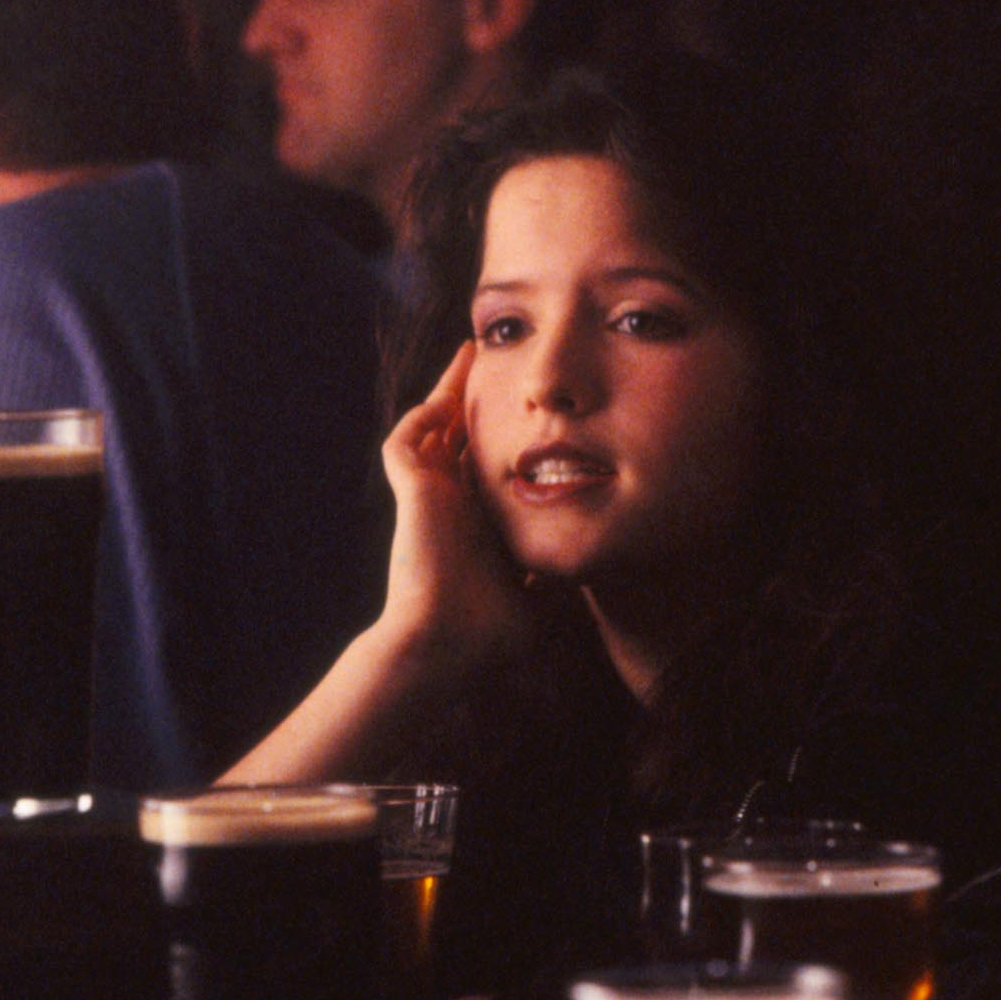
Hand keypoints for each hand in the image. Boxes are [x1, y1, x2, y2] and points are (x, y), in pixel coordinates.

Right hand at [379, 342, 532, 675]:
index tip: (533, 418)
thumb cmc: (489, 636)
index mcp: (478, 527)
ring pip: (431, 430)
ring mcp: (429, 498)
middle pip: (460, 439)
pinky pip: (406, 443)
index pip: (490, 471)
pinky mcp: (412, 493)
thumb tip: (594, 568)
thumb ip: (558, 579)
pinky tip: (445, 392)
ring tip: (471, 352)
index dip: (506, 442)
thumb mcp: (540, 601)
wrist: (447, 647)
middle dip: (476, 402)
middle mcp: (452, 506)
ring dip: (449, 392)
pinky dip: (421, 417)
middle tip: (497, 363)